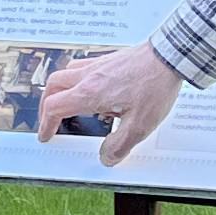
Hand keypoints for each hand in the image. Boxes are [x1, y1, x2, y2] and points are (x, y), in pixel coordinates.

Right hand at [35, 45, 183, 165]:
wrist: (169, 57)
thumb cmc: (155, 86)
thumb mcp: (139, 126)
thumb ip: (120, 145)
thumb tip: (106, 157)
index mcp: (89, 94)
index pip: (54, 108)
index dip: (46, 124)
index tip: (47, 135)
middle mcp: (88, 77)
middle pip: (52, 87)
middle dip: (46, 106)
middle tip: (49, 120)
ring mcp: (97, 65)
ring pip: (64, 73)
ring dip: (58, 90)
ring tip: (65, 103)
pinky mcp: (108, 59)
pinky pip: (80, 66)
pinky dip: (74, 79)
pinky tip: (89, 87)